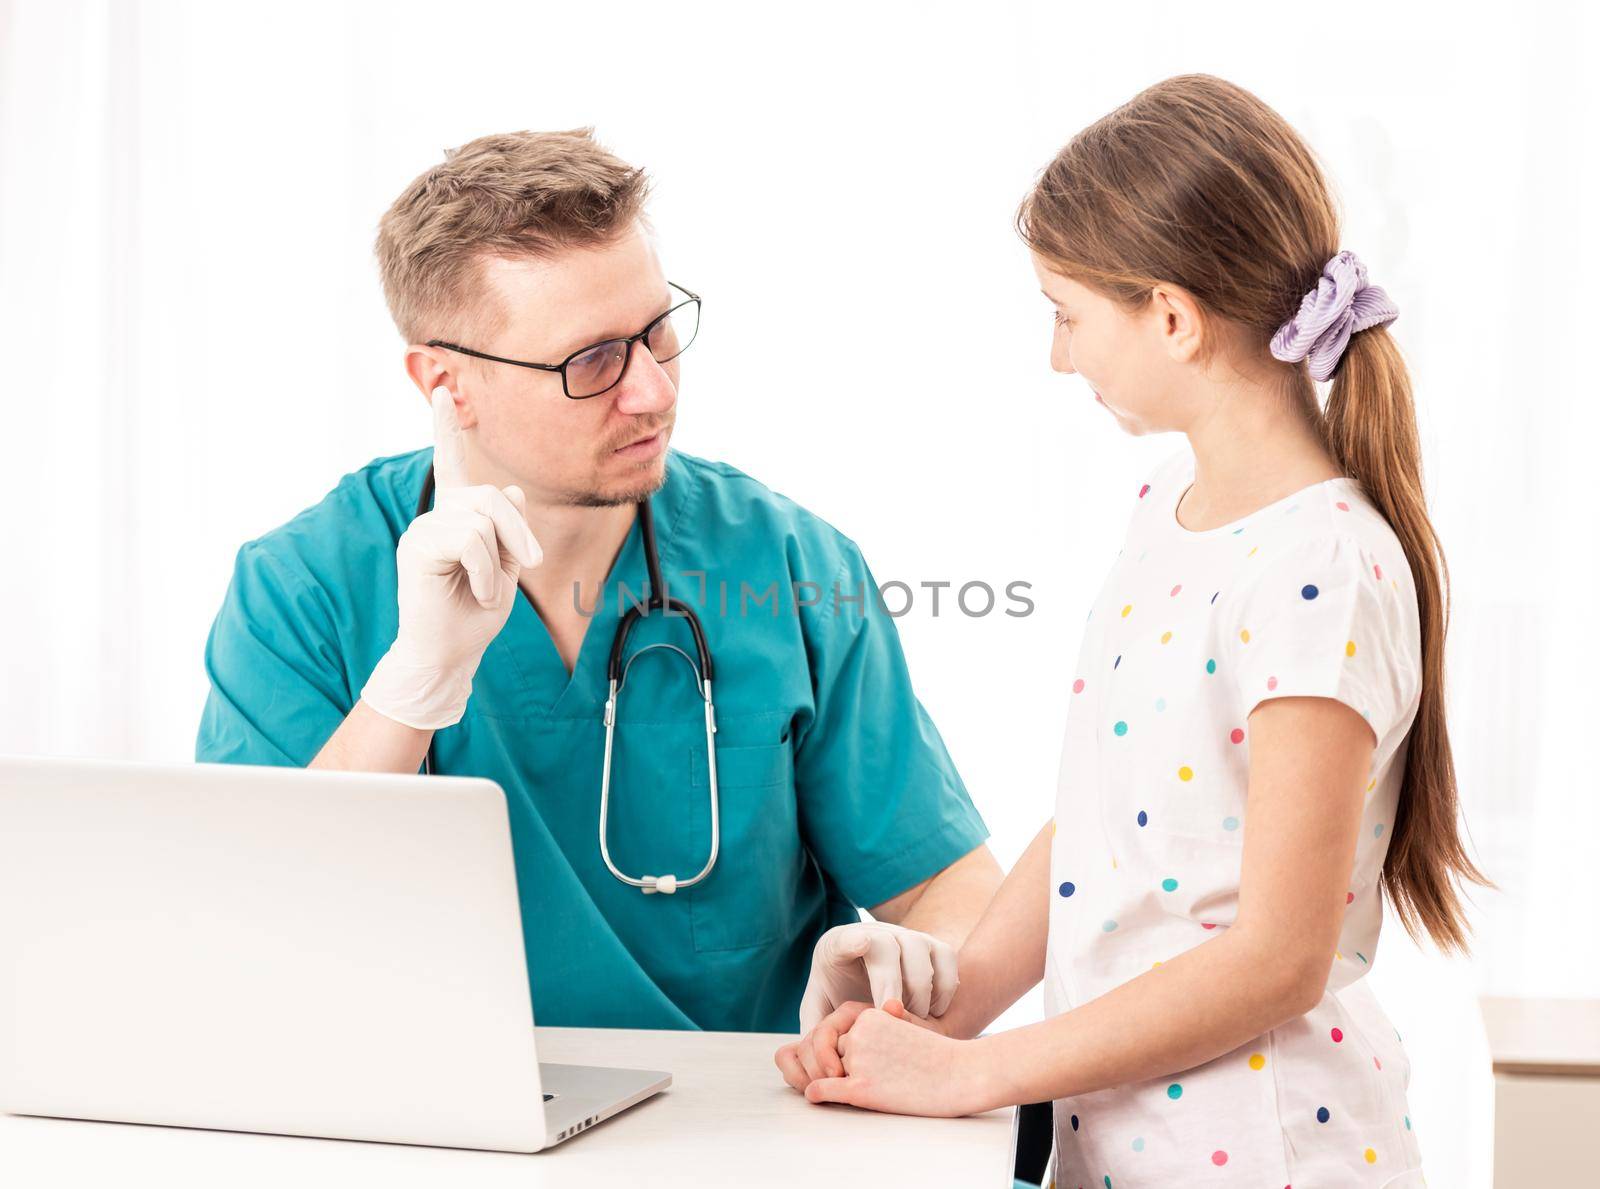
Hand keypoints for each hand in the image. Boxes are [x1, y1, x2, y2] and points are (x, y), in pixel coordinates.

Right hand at [359, 387, 542, 728]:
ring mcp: (423, 530)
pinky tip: (476, 595)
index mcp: (457, 517)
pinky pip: (470, 541)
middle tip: (529, 562)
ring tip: (486, 590)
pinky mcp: (417, 548)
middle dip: (519, 531)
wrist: (450, 655)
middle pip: (490, 495)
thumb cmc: (475, 615)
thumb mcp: (506, 567)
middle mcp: (436, 516)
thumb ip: (509, 529)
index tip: (441, 392)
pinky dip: (486, 573)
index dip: (445, 428)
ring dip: (500, 561)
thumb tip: (509, 489)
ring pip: (483, 518)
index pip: (450, 464)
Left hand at [793, 999, 991, 1116]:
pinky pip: (824, 1089)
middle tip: (858, 1079)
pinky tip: (815, 1095)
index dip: (843, 1050)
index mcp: (870, 1016)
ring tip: (864, 1088)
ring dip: (838, 1080)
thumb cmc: (939, 1055)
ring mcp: (860, 1059)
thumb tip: (872, 1022)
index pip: (839, 1033)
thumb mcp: (908, 1026)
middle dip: (840, 1065)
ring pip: (831, 1071)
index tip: (851, 1062)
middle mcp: (860, 1033)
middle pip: (833, 1053)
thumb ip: (884, 1022)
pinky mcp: (863, 1086)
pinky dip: (817, 1093)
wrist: (963, 1075)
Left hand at [798, 921, 958, 1032]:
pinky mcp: (932, 945)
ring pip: (921, 950)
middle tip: (893, 1016)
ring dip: (920, 989)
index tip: (862, 944)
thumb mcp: (821, 1012)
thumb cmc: (840, 998)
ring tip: (914, 1018)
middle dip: (894, 985)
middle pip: (889, 947)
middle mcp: (875, 933)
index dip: (853, 940)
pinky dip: (944, 986)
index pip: (845, 937)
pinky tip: (933, 1011)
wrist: (868, 981)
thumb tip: (814, 1048)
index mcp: (837, 946)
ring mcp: (906, 935)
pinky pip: (946, 959)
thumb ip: (816, 1029)